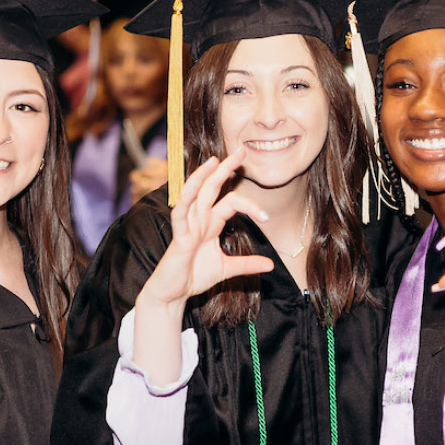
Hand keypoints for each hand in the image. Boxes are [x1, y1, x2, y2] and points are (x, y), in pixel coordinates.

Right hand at [134, 151, 274, 308]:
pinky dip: (186, 199)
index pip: (231, 202)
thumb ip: (247, 264)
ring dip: (204, 176)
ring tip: (215, 160)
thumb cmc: (193, 277)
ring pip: (194, 194)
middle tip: (242, 151)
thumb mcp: (227, 269)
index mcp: (210, 224)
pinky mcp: (178, 235)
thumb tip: (271, 264)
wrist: (173, 294)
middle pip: (212, 188)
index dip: (249, 204)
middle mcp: (198, 220)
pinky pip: (181, 212)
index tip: (265, 216)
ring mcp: (187, 225)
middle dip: (226, 169)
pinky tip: (193, 186)